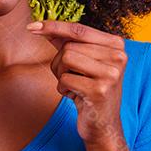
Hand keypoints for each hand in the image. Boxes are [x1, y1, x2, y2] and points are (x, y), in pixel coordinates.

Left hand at [27, 19, 127, 146]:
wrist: (103, 125)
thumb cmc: (91, 91)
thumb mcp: (82, 63)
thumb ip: (67, 42)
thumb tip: (42, 25)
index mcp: (116, 44)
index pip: (79, 29)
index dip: (53, 26)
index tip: (31, 26)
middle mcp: (118, 56)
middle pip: (69, 46)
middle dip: (60, 63)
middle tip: (71, 78)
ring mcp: (111, 73)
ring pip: (66, 59)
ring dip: (61, 75)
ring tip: (74, 86)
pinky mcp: (100, 90)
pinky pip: (65, 80)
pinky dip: (63, 89)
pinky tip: (76, 97)